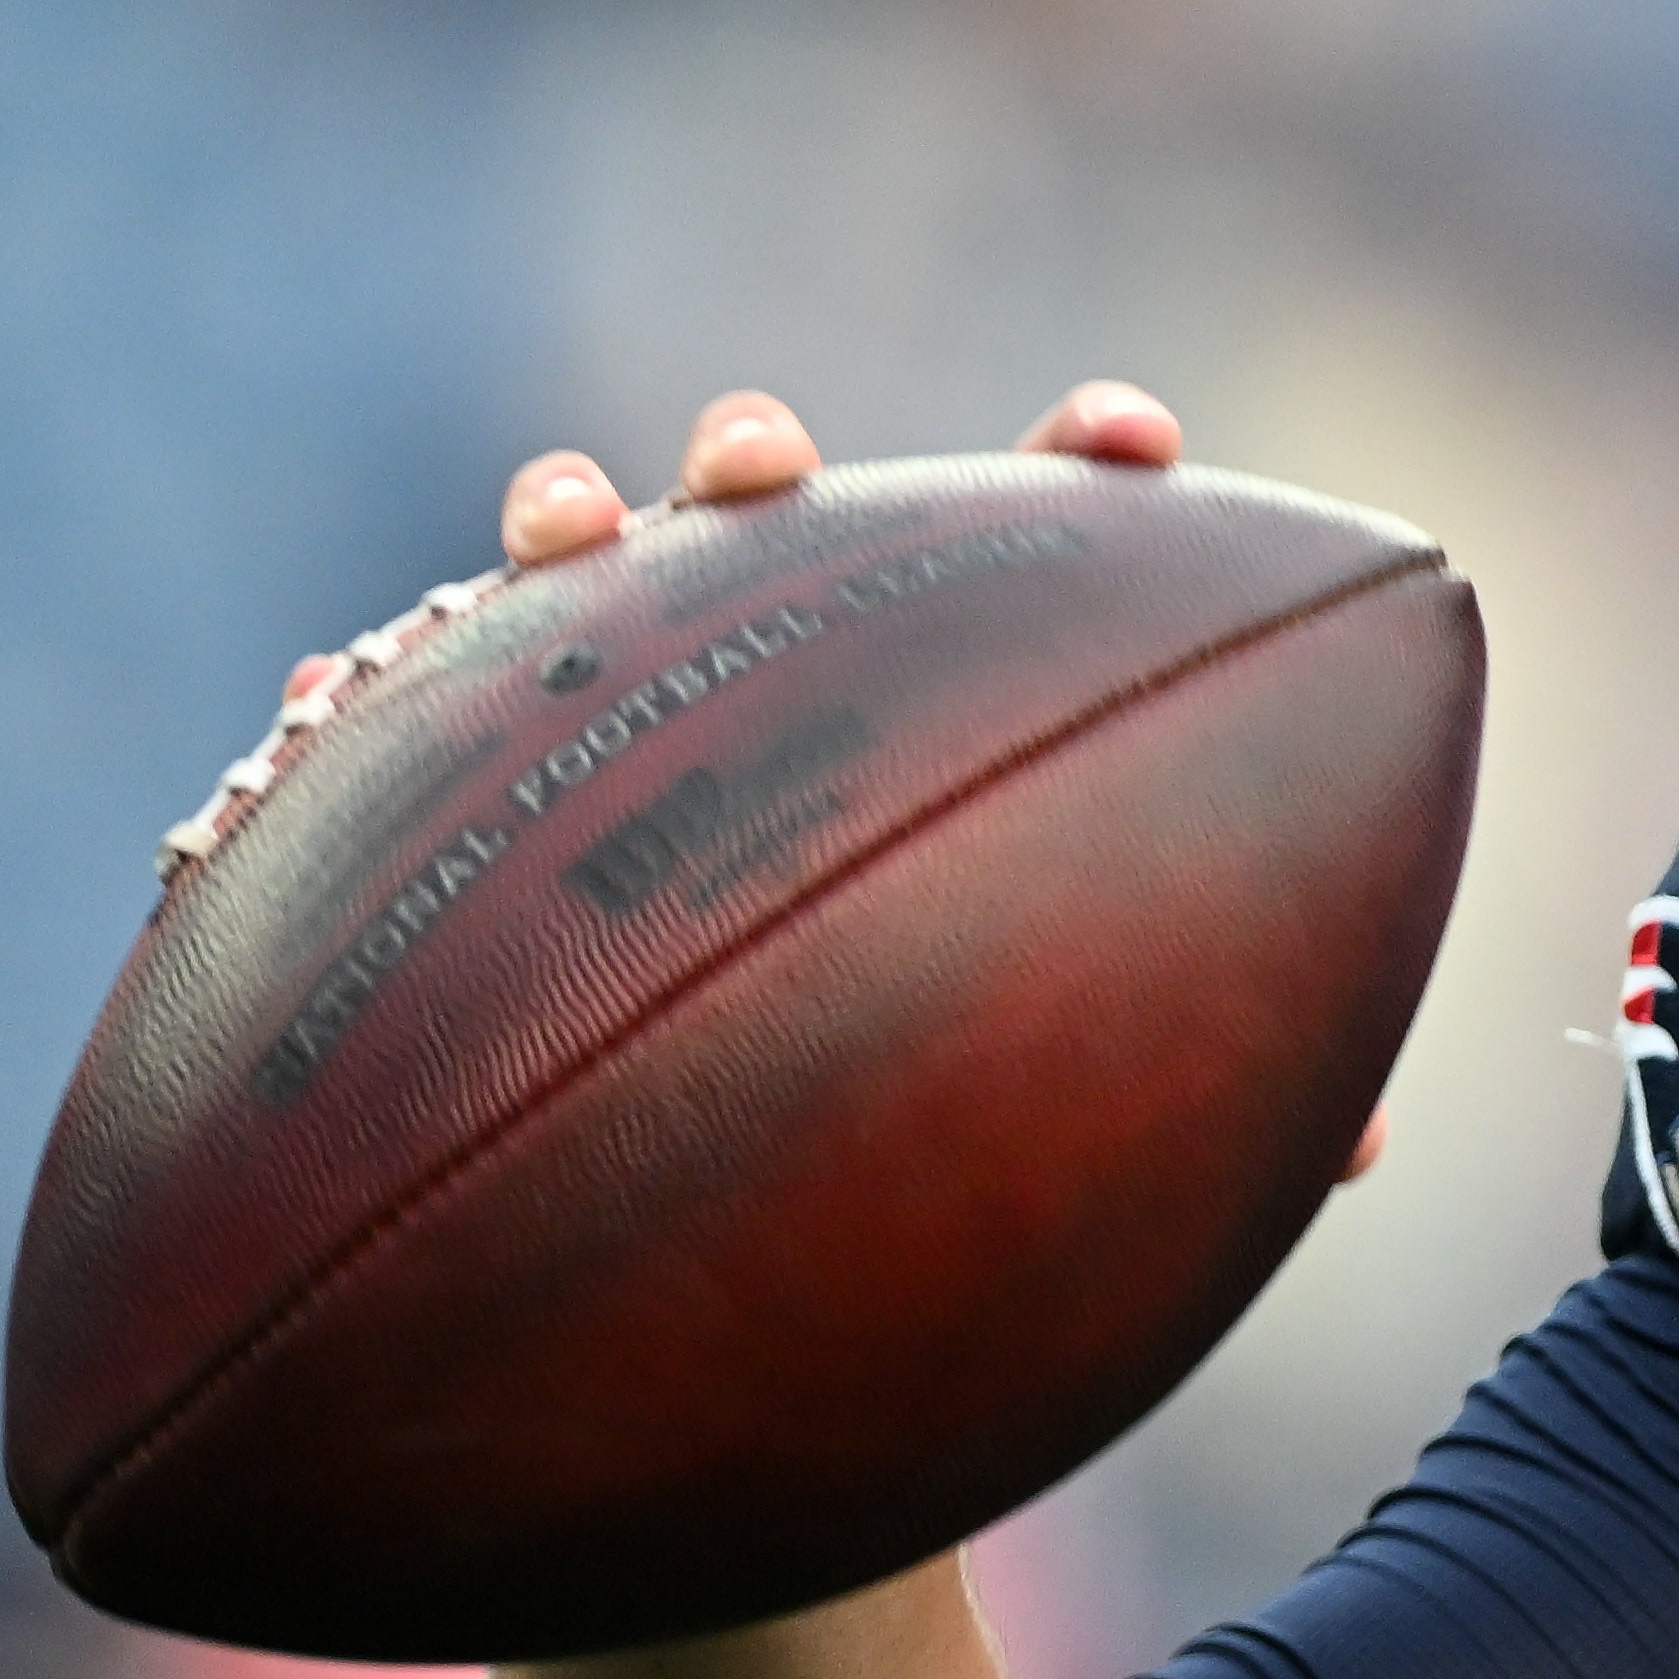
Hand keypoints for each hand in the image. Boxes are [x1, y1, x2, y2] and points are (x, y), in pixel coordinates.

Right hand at [182, 375, 1378, 1170]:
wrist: (687, 1237)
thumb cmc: (907, 1134)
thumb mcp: (1072, 1115)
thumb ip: (1202, 1092)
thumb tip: (1361, 1142)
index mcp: (929, 709)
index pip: (1027, 545)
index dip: (1084, 467)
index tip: (1129, 441)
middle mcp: (759, 690)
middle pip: (762, 523)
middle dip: (753, 461)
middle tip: (761, 466)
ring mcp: (595, 735)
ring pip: (562, 595)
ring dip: (556, 534)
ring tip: (555, 532)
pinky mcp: (437, 822)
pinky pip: (371, 754)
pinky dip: (345, 719)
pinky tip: (317, 714)